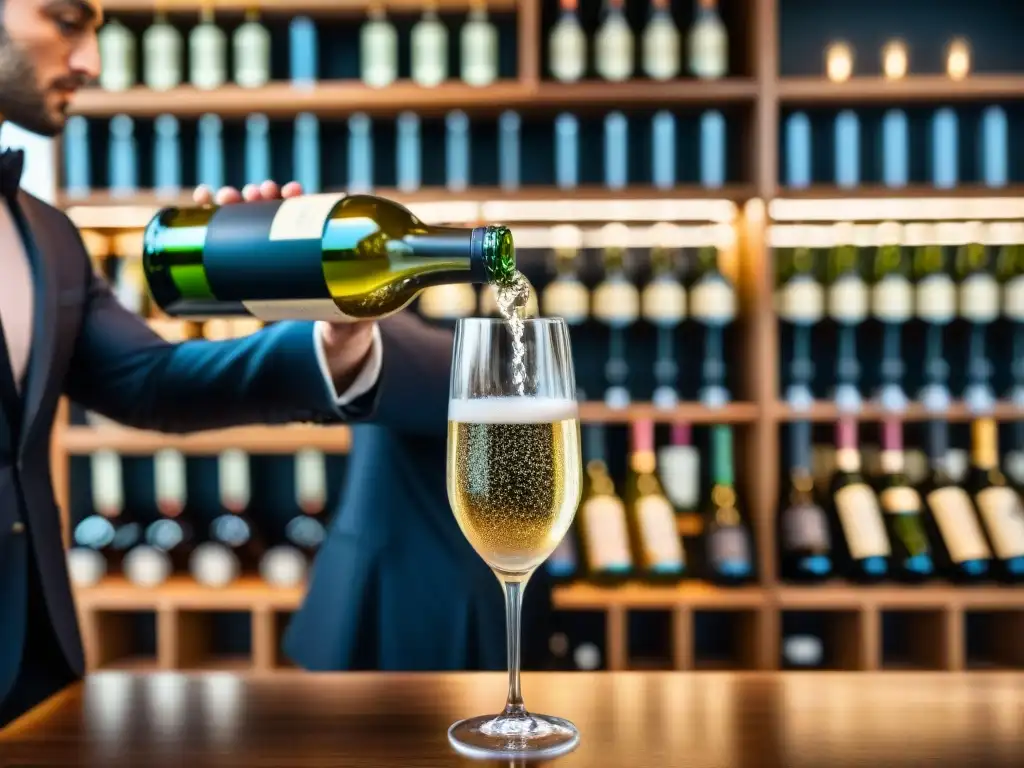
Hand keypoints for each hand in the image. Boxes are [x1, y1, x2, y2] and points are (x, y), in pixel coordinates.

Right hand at [192, 181, 376, 394]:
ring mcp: (270, 250)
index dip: (297, 199)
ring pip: (249, 216)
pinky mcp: (250, 261)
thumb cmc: (347, 318)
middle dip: (262, 195)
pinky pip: (229, 234)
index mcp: (320, 245)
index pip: (310, 214)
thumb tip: (363, 312)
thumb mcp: (351, 315)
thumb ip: (357, 314)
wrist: (330, 334)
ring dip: (236, 199)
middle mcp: (294, 242)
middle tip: (254, 193)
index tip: (291, 193)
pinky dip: (214, 213)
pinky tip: (203, 198)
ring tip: (225, 196)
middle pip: (276, 209)